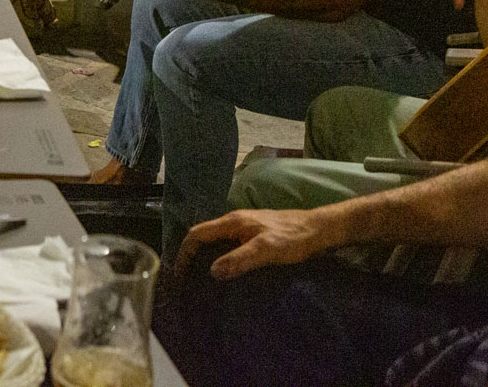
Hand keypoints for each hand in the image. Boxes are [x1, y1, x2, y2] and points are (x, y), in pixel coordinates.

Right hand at [176, 208, 338, 280]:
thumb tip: (212, 272)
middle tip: (186, 278)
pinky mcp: (254, 234)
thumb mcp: (266, 250)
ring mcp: (244, 227)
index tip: (180, 273)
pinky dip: (220, 256)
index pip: (197, 234)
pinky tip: (226, 270)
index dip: (184, 252)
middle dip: (190, 254)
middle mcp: (234, 221)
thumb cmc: (293, 238)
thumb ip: (239, 259)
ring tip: (201, 277)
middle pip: (203, 236)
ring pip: (216, 240)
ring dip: (205, 256)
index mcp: (232, 222)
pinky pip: (228, 244)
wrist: (320, 229)